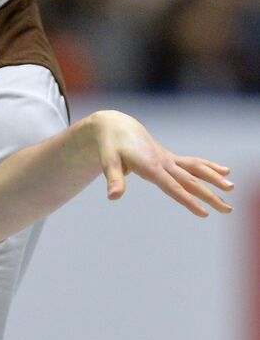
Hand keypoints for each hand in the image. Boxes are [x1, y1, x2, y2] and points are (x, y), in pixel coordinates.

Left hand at [91, 110, 233, 216]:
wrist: (116, 126)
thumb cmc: (110, 146)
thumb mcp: (108, 162)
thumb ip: (114, 179)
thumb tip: (113, 197)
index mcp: (150, 166)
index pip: (173, 187)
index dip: (188, 201)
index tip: (205, 213)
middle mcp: (163, 162)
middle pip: (191, 181)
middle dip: (210, 196)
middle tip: (228, 209)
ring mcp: (168, 159)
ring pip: (196, 169)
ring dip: (214, 179)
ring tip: (231, 188)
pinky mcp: (168, 158)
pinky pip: (192, 163)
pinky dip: (208, 167)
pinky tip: (224, 172)